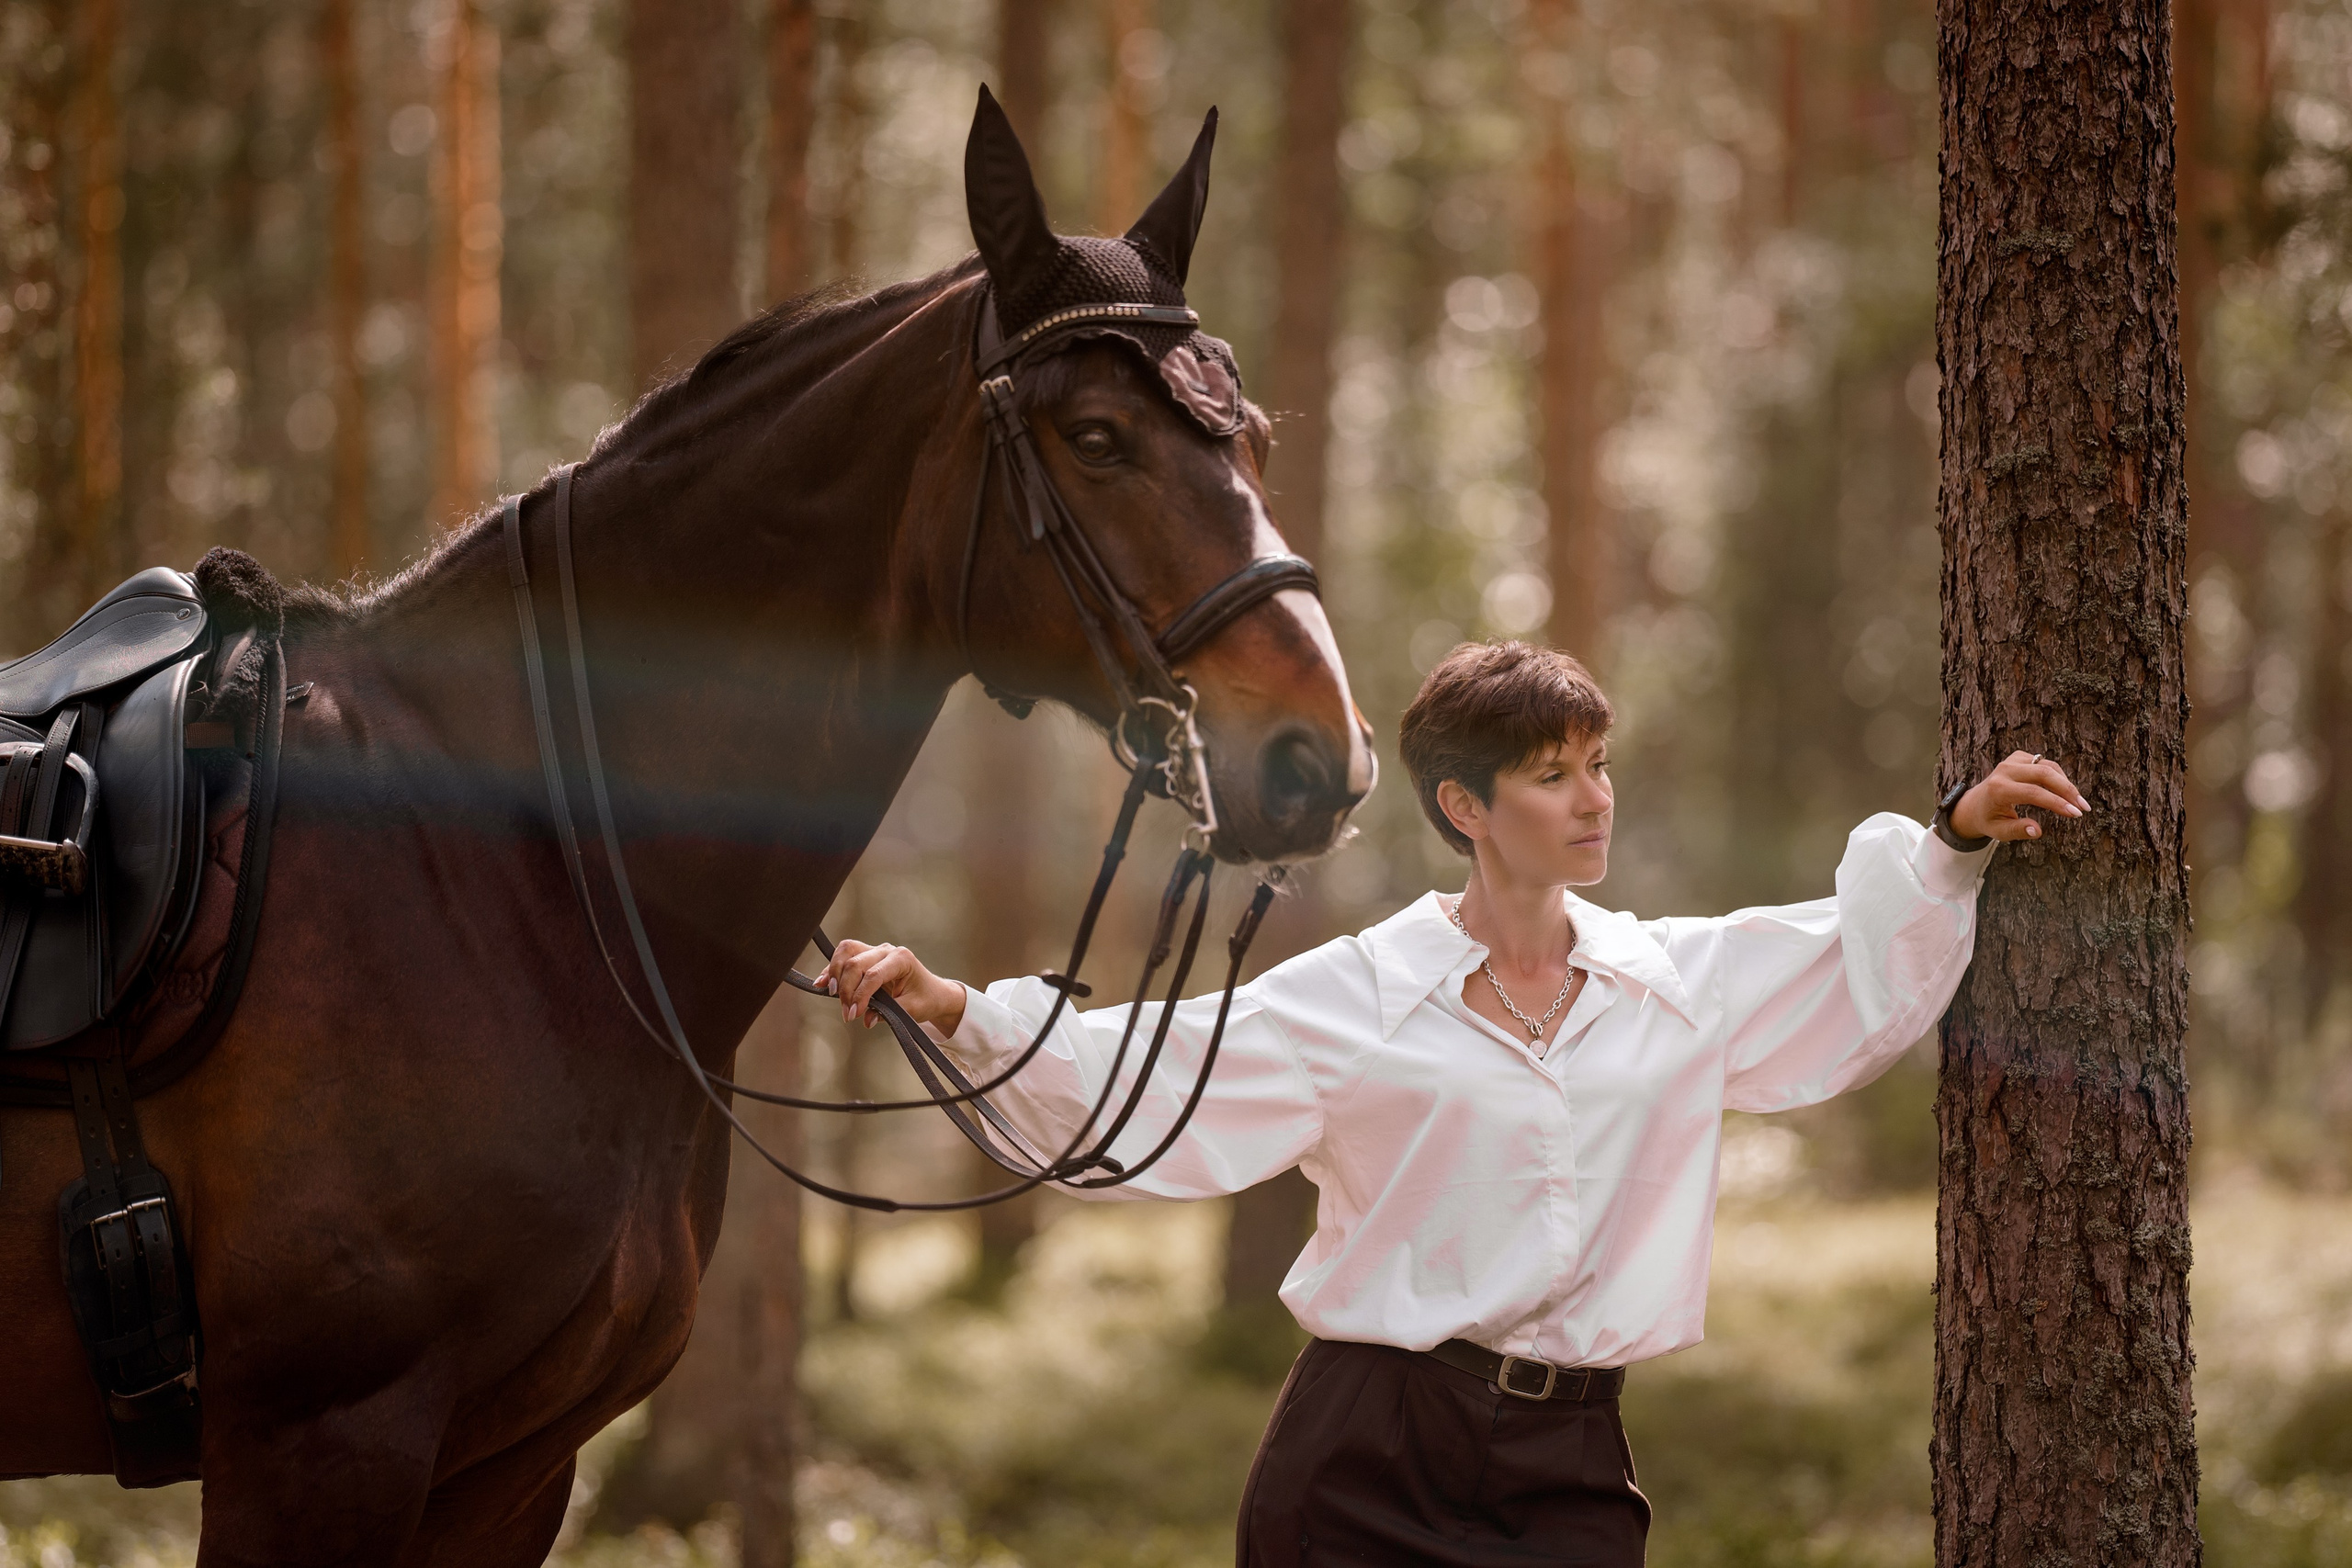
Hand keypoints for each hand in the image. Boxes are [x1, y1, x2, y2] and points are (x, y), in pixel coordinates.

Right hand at [818, 939, 967, 1033]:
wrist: (934, 992)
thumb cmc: (926, 999)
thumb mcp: (913, 1010)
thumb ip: (890, 1014)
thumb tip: (867, 1019)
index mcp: (902, 959)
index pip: (873, 975)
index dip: (860, 995)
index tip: (853, 1015)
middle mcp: (887, 950)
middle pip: (855, 962)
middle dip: (845, 989)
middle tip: (847, 1014)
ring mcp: (875, 951)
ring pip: (846, 951)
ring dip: (835, 972)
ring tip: (830, 993)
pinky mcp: (866, 957)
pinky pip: (844, 957)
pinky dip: (831, 969)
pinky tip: (821, 983)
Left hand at [1951, 751, 2089, 841]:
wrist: (1975, 804)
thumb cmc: (1989, 820)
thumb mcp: (1998, 832)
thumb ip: (2017, 831)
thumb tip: (2037, 831)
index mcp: (1998, 789)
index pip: (2033, 792)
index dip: (2057, 803)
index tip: (2076, 813)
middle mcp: (2005, 770)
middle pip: (2044, 774)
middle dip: (2068, 791)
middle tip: (2084, 808)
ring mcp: (2011, 761)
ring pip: (2048, 767)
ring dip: (2067, 784)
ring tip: (2079, 803)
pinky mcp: (2019, 757)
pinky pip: (2045, 764)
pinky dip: (2059, 777)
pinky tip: (2067, 793)